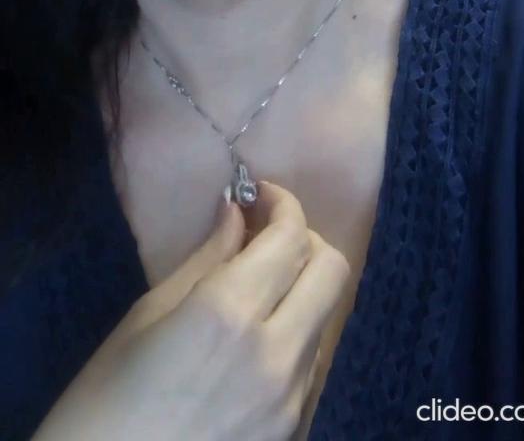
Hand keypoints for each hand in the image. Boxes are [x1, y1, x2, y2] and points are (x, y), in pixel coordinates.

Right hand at [33, 182, 350, 440]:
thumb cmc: (104, 401)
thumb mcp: (146, 318)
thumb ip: (205, 261)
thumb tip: (237, 213)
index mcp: (229, 315)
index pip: (291, 236)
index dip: (283, 203)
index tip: (260, 195)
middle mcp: (277, 354)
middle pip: (331, 271)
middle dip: (306, 240)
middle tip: (267, 237)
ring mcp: (293, 400)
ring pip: (327, 317)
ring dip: (303, 290)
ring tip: (260, 290)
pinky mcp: (295, 432)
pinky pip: (313, 364)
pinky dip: (296, 336)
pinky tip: (257, 342)